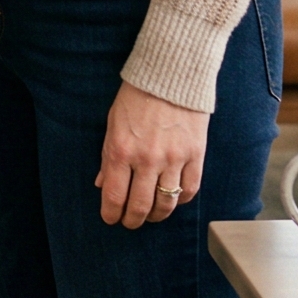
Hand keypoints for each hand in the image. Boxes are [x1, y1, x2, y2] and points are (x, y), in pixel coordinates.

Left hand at [96, 81, 208, 228]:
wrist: (170, 75)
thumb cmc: (136, 97)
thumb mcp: (112, 124)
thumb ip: (108, 156)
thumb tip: (102, 184)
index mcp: (120, 150)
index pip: (114, 195)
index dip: (111, 214)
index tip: (111, 219)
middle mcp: (146, 158)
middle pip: (140, 206)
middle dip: (132, 220)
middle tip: (130, 222)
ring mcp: (173, 158)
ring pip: (166, 203)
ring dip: (156, 215)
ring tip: (151, 215)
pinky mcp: (195, 155)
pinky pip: (189, 189)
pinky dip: (180, 200)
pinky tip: (173, 198)